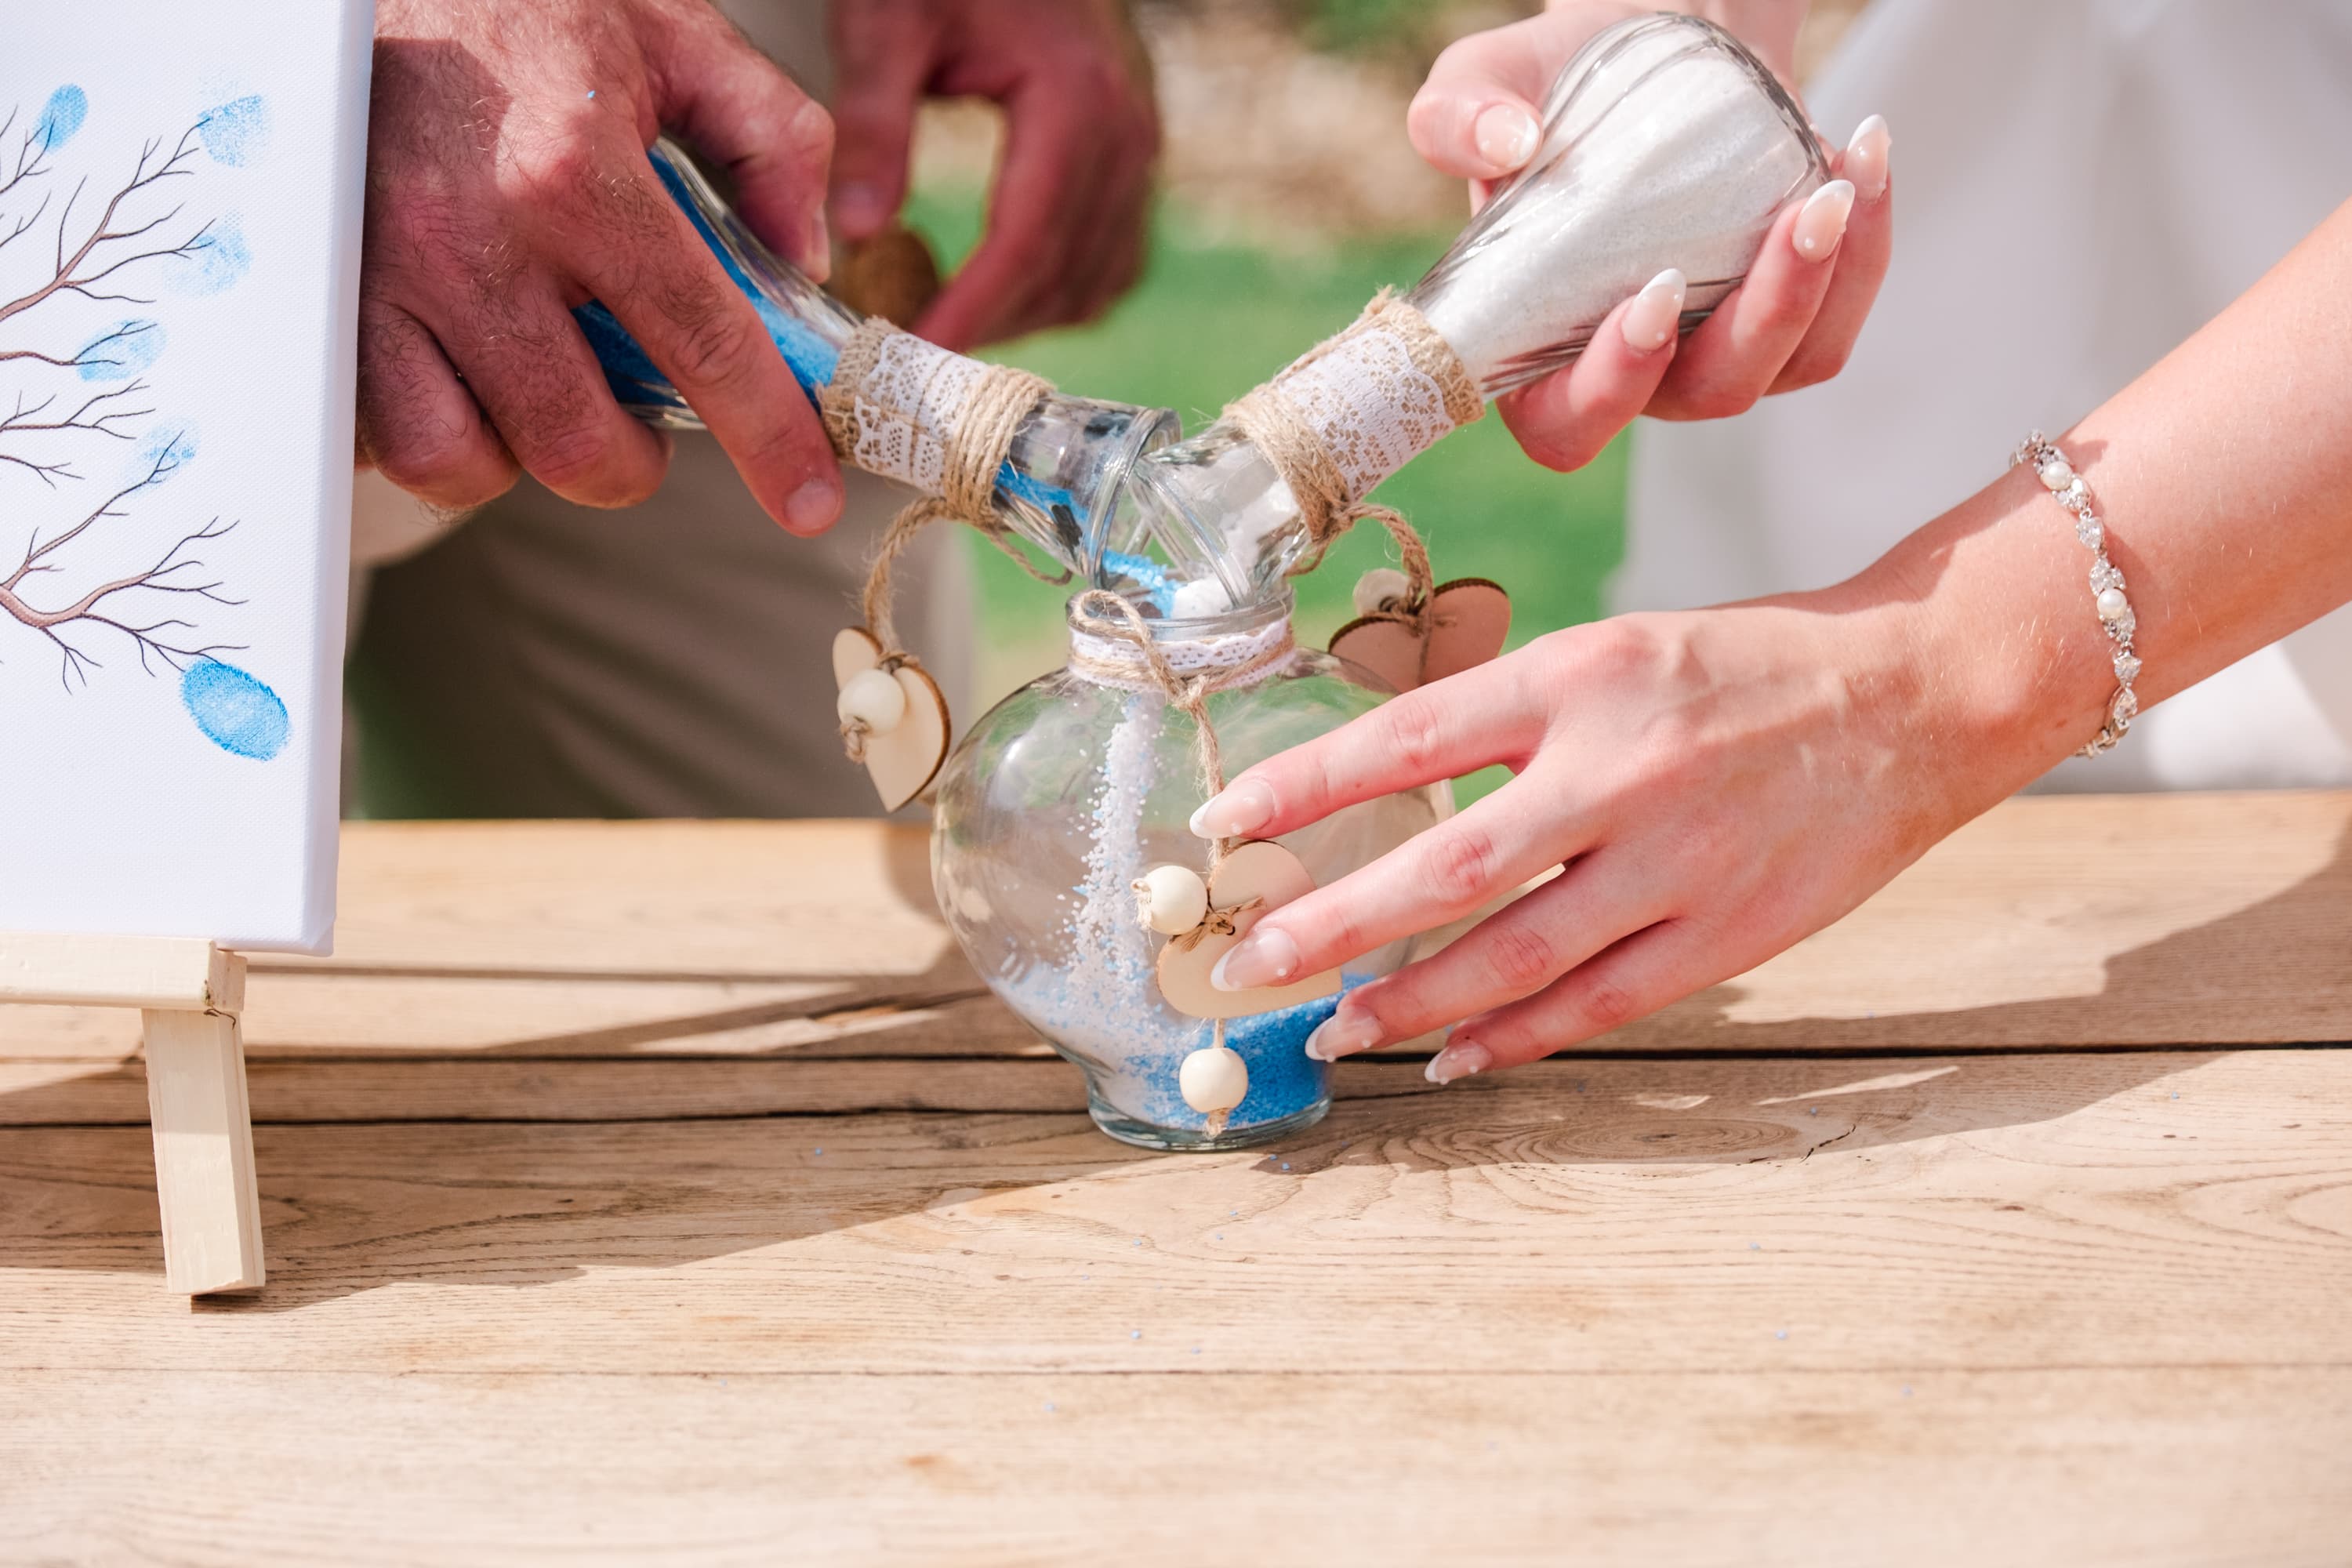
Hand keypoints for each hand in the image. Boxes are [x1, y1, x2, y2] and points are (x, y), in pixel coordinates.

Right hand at [362, 0, 844, 531]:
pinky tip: (450, 373)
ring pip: (454, 457)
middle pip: (571, 442)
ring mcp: (374, 272)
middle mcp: (471, 236)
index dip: (768, 439)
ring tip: (534, 398)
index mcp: (574, 170)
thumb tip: (806, 264)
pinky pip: (365, 425)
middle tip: (632, 425)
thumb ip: (770, 138)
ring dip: (512, 456)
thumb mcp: (669, 33)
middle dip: (623, 463)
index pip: (702, 342)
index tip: (807, 501)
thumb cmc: (513, 3)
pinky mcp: (310, 293)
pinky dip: (417, 428)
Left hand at [827, 0, 1158, 349]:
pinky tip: (1003, 289)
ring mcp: (1141, 145)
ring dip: (1029, 314)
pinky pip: (1116, 256)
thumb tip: (857, 234)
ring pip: (1100, 277)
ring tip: (952, 321)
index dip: (974, 310)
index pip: (1025, 240)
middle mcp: (1125, 131)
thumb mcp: (890, 21)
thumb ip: (873, 122)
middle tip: (916, 352)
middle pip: (1066, 272)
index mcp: (1074, 100)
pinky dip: (1063, 288)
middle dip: (992, 324)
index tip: (922, 353)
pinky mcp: (1135, 153)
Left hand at [1189, 587, 2046, 1080]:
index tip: (1221, 826)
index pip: (1407, 735)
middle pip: (1445, 866)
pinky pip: (1598, 1003)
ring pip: (1513, 954)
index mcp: (1580, 675)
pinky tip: (1449, 1056)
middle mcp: (1621, 767)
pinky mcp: (1731, 932)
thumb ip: (1512, 721)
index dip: (1302, 785)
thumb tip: (1387, 796)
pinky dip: (1514, 1037)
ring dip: (1409, 1002)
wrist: (1916, 694)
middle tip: (1244, 965)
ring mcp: (1679, 859)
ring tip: (1331, 1027)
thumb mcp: (1615, 652)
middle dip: (1330, 925)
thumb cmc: (1743, 671)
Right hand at [1407, 1, 1892, 471]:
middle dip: (1762, 319)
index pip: (1565, 425)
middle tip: (1798, 217)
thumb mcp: (1483, 81)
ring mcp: (1712, 350)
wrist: (1650, 40)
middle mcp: (1630, 370)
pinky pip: (1836, 319)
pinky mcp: (1785, 318)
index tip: (1653, 294)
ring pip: (1786, 364)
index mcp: (1537, 348)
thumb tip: (1504, 142)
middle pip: (1704, 397)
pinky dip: (1866, 246)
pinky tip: (1861, 157)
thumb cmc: (1552, 81)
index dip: (1610, 389)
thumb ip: (1456, 114)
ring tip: (1838, 181)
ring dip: (1824, 281)